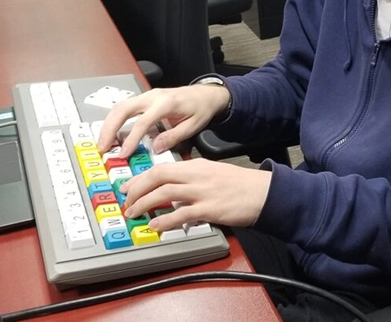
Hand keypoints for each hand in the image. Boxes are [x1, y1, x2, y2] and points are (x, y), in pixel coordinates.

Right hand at [97, 85, 230, 156]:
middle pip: (123, 109)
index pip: (142, 121)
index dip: (131, 139)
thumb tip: (155, 148)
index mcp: (166, 103)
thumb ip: (173, 137)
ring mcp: (147, 96)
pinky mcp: (145, 99)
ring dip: (108, 125)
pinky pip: (125, 107)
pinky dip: (115, 120)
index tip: (123, 153)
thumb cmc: (201, 108)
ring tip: (104, 144)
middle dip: (109, 129)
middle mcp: (153, 96)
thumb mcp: (193, 126)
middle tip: (103, 148)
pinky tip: (112, 135)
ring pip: (120, 107)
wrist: (206, 94)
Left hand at [121, 158, 271, 228]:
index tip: (129, 187)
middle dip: (137, 189)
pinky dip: (165, 220)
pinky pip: (182, 214)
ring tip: (134, 213)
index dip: (141, 178)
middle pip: (158, 176)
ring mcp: (203, 191)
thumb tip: (172, 194)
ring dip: (145, 204)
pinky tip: (156, 226)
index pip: (162, 168)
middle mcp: (197, 175)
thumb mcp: (213, 173)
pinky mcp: (210, 208)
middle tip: (127, 201)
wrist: (264, 192)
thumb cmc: (241, 185)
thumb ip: (192, 180)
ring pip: (165, 193)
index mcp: (197, 165)